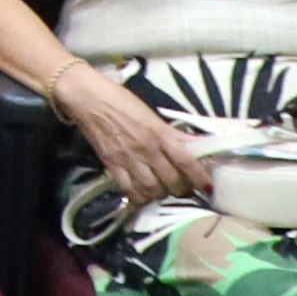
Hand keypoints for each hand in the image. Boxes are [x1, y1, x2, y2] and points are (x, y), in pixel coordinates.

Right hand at [58, 62, 206, 204]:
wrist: (88, 99)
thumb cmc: (122, 101)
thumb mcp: (152, 115)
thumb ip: (173, 134)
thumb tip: (197, 145)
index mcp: (159, 133)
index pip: (186, 160)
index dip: (200, 177)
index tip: (208, 187)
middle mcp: (146, 149)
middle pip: (172, 181)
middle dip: (182, 188)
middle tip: (184, 186)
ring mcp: (127, 159)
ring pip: (153, 189)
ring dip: (163, 194)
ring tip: (165, 189)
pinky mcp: (111, 166)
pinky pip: (130, 191)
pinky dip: (141, 197)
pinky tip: (145, 194)